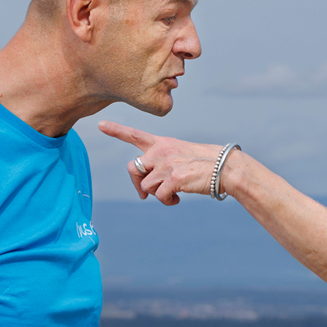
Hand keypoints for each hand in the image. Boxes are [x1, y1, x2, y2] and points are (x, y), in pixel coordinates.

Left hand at [98, 120, 225, 204]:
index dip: (116, 130)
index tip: (101, 125)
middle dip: (137, 184)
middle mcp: (161, 152)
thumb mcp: (181, 154)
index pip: (135, 135)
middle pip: (132, 168)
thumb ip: (162, 164)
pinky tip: (178, 199)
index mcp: (163, 143)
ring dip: (157, 195)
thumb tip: (148, 188)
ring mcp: (166, 165)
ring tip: (173, 195)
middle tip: (146, 195)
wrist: (225, 167)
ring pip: (146, 186)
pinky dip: (167, 201)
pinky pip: (159, 196)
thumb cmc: (206, 163)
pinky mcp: (173, 179)